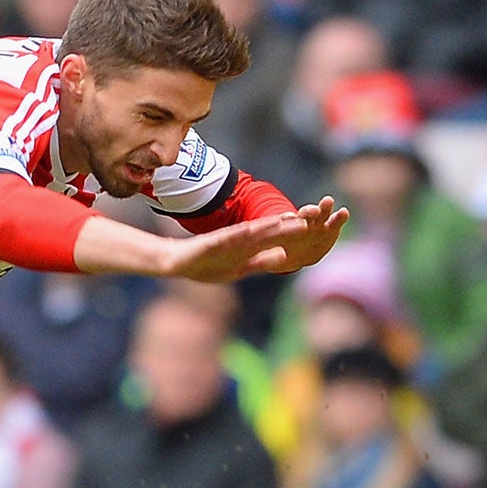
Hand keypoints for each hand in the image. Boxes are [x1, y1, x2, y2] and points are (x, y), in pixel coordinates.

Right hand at [164, 204, 345, 282]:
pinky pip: (229, 238)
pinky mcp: (212, 243)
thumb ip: (261, 262)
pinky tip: (255, 230)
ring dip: (270, 227)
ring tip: (288, 220)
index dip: (291, 235)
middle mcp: (239, 242)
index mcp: (247, 248)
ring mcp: (226, 241)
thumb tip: (284, 257)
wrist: (175, 262)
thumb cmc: (206, 265)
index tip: (311, 229)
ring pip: (252, 232)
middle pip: (267, 233)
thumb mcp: (239, 268)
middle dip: (287, 228)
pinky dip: (243, 234)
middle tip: (309, 219)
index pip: (273, 240)